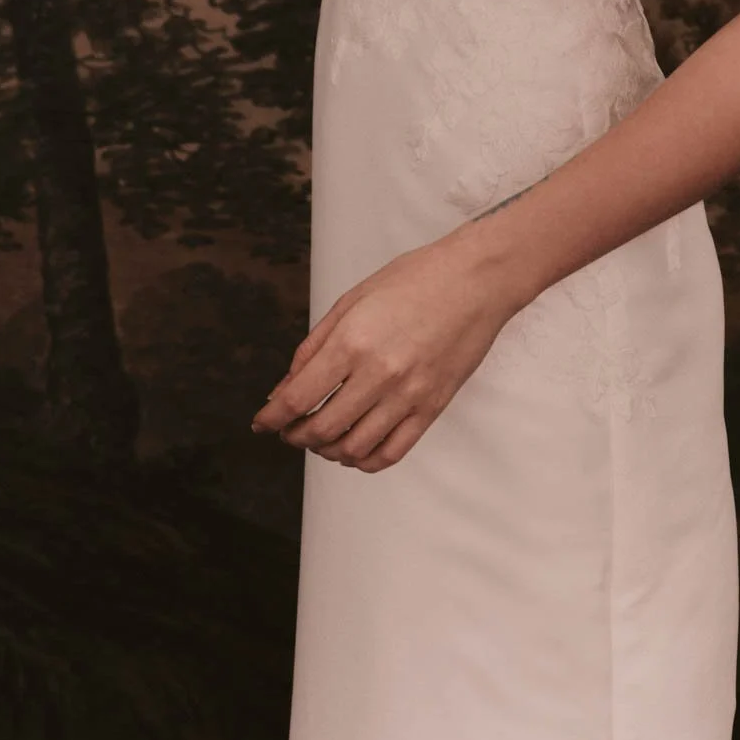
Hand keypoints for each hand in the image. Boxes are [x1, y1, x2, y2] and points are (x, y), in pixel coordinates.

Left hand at [250, 231, 519, 471]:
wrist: (477, 279)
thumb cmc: (416, 279)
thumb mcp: (353, 300)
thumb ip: (314, 346)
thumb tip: (285, 388)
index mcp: (353, 341)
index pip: (297, 398)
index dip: (271, 418)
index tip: (262, 423)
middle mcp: (378, 373)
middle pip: (320, 429)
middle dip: (295, 436)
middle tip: (290, 430)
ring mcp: (408, 395)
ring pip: (353, 448)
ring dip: (327, 451)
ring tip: (322, 439)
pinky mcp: (432, 407)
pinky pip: (392, 452)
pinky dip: (365, 460)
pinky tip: (355, 448)